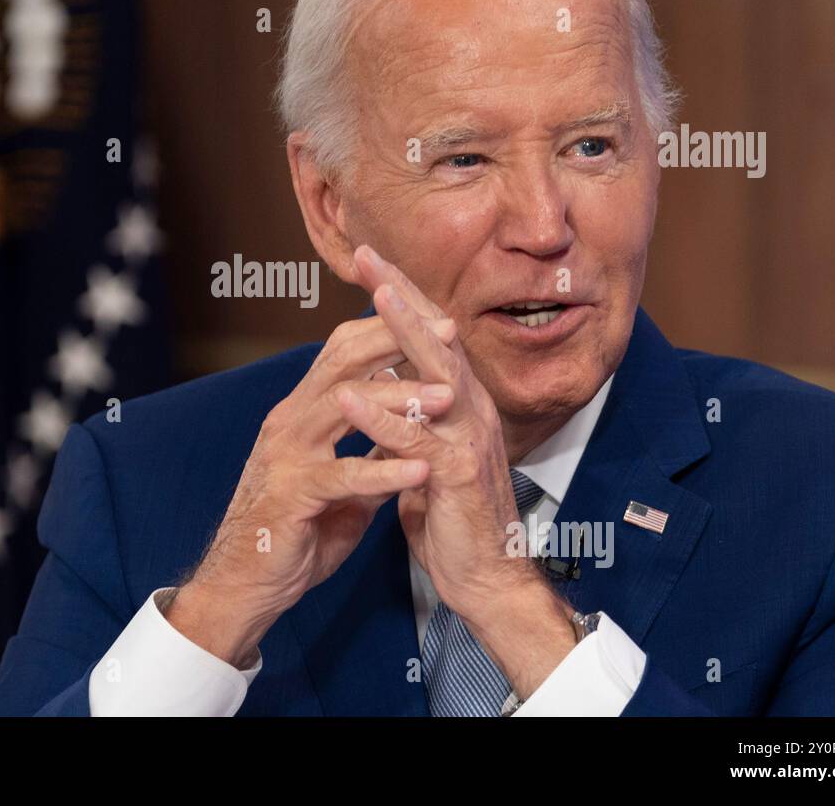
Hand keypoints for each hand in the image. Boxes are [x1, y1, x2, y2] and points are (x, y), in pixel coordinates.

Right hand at [167, 312, 457, 668]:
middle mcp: (289, 422)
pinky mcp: (291, 495)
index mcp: (301, 414)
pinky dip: (384, 472)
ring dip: (400, 399)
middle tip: (449, 334)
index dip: (388, 330)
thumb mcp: (341, 483)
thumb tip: (409, 436)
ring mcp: (286, 455)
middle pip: (342, 362)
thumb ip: (370, 453)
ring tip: (448, 398)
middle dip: (397, 341)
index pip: (343, 352)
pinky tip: (421, 470)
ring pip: (343, 406)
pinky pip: (343, 475)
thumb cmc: (294, 532)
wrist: (245, 583)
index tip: (438, 322)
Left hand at [345, 245, 576, 695]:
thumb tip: (390, 384)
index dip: (402, 297)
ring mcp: (470, 440)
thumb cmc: (453, 516)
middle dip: (404, 295)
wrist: (484, 578)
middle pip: (437, 341)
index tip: (369, 260)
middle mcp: (472, 411)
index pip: (429, 338)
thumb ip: (413, 418)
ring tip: (374, 298)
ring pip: (438, 377)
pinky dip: (384, 419)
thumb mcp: (427, 454)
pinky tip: (351, 398)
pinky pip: (418, 442)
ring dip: (405, 336)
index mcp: (461, 404)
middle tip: (371, 257)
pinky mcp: (459, 477)